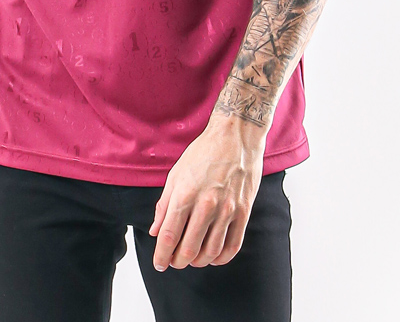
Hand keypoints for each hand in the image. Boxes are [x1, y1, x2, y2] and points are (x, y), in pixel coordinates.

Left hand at [148, 113, 265, 270]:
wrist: (235, 136)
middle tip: (174, 261)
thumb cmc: (203, 153)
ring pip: (210, 252)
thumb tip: (155, 231)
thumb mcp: (176, 174)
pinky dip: (220, 258)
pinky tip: (213, 257)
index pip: (169, 236)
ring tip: (192, 259)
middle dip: (177, 261)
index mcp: (185, 194)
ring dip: (198, 262)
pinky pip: (233, 246)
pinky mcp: (244, 211)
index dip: (161, 255)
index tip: (159, 263)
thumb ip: (164, 205)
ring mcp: (227, 209)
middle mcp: (206, 204)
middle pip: (188, 249)